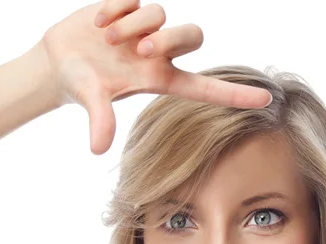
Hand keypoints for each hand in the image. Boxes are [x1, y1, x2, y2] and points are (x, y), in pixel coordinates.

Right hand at [37, 1, 271, 154]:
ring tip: (105, 37)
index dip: (235, 94)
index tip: (267, 100)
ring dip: (133, 23)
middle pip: (194, 36)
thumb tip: (97, 148)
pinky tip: (98, 22)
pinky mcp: (131, 7)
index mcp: (160, 79)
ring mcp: (146, 29)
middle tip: (139, 50)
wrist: (58, 62)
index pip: (206, 87)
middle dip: (169, 39)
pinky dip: (117, 7)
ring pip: (160, 13)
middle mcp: (159, 54)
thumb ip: (99, 118)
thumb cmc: (80, 85)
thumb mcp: (90, 99)